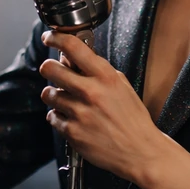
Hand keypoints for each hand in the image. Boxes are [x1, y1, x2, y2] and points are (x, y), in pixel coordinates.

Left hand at [39, 30, 168, 183]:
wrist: (140, 151)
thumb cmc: (132, 118)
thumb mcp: (121, 86)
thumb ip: (97, 71)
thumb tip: (72, 58)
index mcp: (105, 77)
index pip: (73, 47)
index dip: (56, 38)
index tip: (50, 37)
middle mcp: (91, 92)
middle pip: (51, 69)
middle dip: (49, 68)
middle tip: (52, 71)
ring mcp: (80, 113)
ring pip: (49, 94)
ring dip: (54, 95)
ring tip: (68, 101)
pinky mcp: (72, 132)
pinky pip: (52, 116)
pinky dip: (58, 117)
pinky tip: (72, 119)